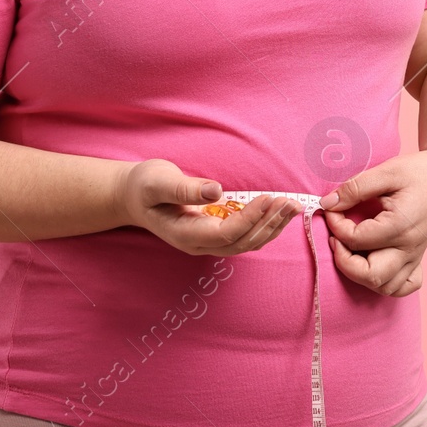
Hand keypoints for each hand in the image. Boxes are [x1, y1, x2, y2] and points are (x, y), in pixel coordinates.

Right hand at [118, 158, 299, 256]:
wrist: (134, 196)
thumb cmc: (144, 187)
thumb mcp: (158, 182)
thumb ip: (184, 189)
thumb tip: (216, 191)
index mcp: (185, 234)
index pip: (226, 234)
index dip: (250, 218)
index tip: (269, 198)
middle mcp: (200, 243)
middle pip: (242, 243)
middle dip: (268, 224)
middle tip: (290, 202)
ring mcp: (209, 241)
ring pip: (248, 243)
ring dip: (272, 226)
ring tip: (292, 206)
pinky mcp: (217, 232)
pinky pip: (246, 235)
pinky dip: (265, 224)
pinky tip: (280, 210)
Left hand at [319, 148, 426, 296]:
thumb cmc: (421, 171)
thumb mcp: (387, 171)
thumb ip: (355, 188)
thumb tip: (327, 204)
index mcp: (400, 226)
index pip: (355, 239)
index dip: (335, 225)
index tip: (331, 208)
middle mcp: (409, 248)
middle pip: (369, 275)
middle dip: (344, 260)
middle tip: (336, 238)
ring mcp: (415, 256)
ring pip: (384, 287)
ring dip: (361, 274)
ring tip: (353, 250)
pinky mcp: (418, 257)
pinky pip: (403, 286)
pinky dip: (386, 283)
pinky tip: (376, 263)